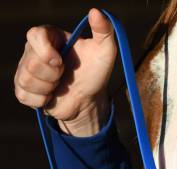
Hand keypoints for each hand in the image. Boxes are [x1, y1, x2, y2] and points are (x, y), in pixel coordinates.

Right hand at [14, 8, 116, 135]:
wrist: (89, 99)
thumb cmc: (95, 72)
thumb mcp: (104, 51)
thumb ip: (104, 31)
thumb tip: (96, 12)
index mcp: (49, 37)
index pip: (34, 34)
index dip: (44, 49)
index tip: (59, 61)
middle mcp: (33, 51)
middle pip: (32, 63)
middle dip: (53, 74)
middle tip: (65, 74)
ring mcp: (26, 70)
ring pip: (27, 80)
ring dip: (49, 88)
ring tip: (60, 85)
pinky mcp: (24, 89)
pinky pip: (24, 96)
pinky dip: (41, 100)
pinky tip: (52, 96)